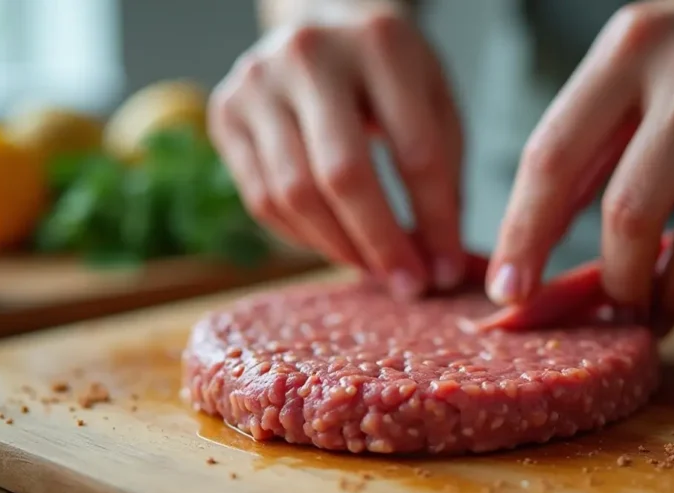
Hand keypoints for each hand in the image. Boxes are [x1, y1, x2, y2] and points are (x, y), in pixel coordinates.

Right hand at [210, 3, 464, 298]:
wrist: (320, 25)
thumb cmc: (388, 72)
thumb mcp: (433, 99)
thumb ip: (442, 172)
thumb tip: (439, 262)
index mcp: (380, 44)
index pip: (414, 151)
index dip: (435, 220)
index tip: (448, 268)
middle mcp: (310, 56)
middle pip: (343, 175)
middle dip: (381, 243)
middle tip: (408, 286)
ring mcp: (257, 83)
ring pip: (293, 194)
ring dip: (339, 248)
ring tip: (374, 270)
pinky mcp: (225, 112)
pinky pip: (261, 198)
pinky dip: (303, 237)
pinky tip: (336, 246)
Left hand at [488, 0, 673, 331]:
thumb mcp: (642, 53)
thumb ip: (593, 133)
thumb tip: (535, 232)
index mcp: (631, 48)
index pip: (554, 157)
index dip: (524, 235)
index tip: (509, 293)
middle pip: (629, 215)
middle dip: (616, 282)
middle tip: (614, 308)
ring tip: (664, 303)